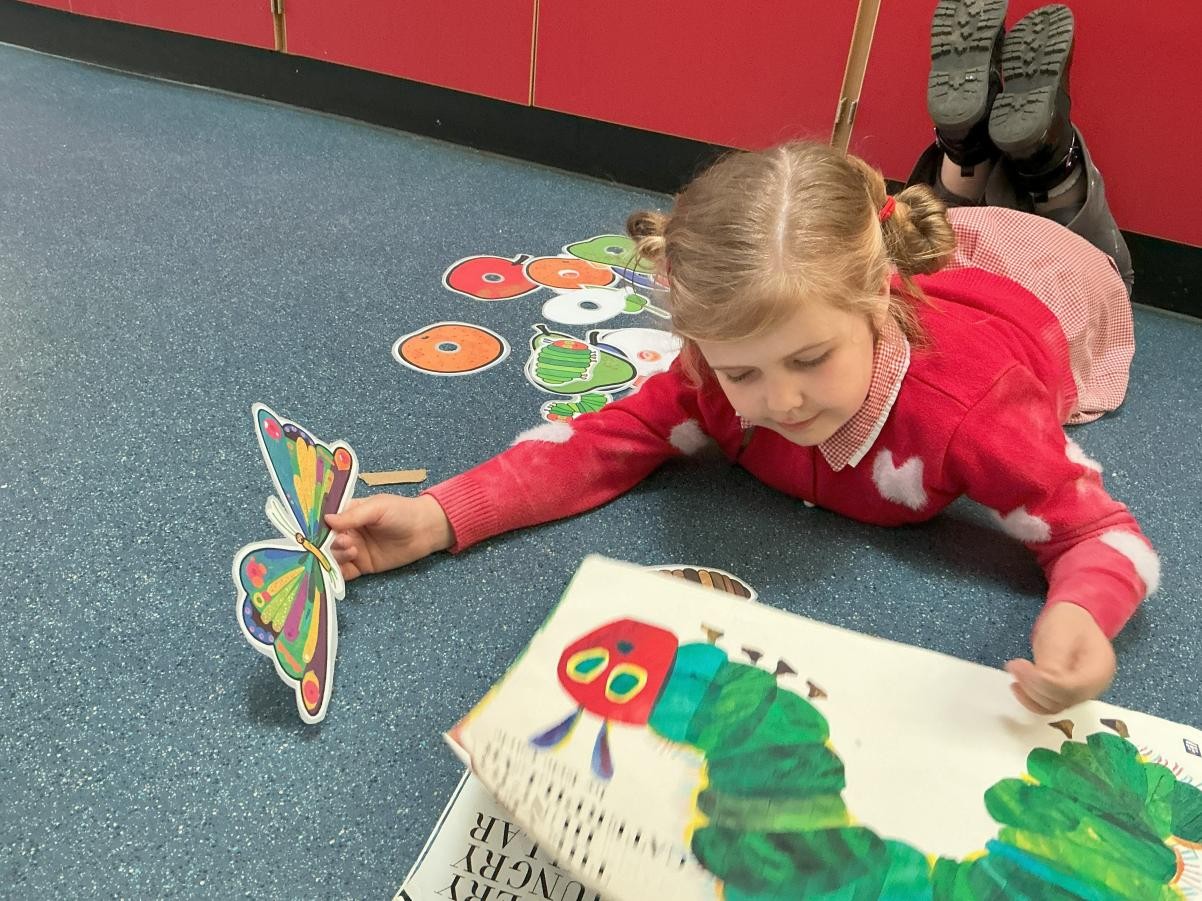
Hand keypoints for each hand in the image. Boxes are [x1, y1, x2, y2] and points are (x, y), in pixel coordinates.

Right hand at [324, 494, 453, 579]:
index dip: (319, 528)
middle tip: (345, 542)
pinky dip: (338, 574)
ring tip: (354, 551)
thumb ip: (353, 515)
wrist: (425, 531)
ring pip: (333, 557)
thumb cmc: (402, 512)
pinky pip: (344, 573)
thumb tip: (327, 520)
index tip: (316, 533)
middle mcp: (347, 532)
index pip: (326, 522)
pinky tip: (340, 571)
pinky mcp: (362, 566)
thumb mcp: (377, 507)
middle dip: (330, 544)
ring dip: (336, 557)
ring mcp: (353, 550)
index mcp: (348, 514)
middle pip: (326, 542)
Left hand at [1005, 603, 1115, 714]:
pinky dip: (1031, 698)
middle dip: (1033, 686)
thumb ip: (1053, 660)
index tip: (1017, 665)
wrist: (1075, 619)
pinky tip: (1018, 685)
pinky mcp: (1068, 695)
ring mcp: (1081, 694)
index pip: (1069, 688)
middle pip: (1062, 700)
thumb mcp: (1060, 633)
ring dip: (1030, 693)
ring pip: (1054, 706)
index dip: (1040, 682)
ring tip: (1015, 672)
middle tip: (1013, 666)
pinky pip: (1049, 704)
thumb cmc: (1069, 622)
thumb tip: (1040, 680)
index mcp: (1099, 670)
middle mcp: (1094, 688)